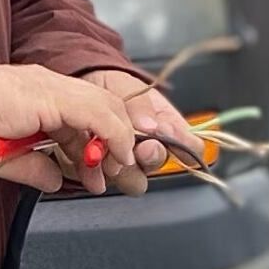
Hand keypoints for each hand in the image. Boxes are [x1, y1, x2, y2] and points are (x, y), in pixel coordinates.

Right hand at [0, 62, 171, 196]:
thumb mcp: (0, 160)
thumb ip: (31, 168)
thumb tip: (55, 178)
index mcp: (31, 98)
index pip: (77, 120)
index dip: (91, 150)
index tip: (94, 178)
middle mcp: (45, 86)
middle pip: (98, 110)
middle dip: (111, 145)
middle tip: (113, 177)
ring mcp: (51, 87)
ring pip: (105, 108)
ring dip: (118, 141)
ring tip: (120, 169)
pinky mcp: (53, 95)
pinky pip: (98, 114)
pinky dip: (114, 135)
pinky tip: (117, 155)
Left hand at [81, 66, 207, 193]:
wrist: (78, 90)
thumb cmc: (107, 86)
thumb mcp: (124, 84)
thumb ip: (140, 104)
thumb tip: (155, 127)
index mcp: (165, 127)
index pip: (190, 146)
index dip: (185, 147)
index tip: (170, 139)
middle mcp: (148, 149)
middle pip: (159, 164)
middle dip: (150, 155)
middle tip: (141, 146)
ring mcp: (126, 164)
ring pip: (135, 181)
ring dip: (123, 169)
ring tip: (108, 152)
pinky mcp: (102, 173)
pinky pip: (105, 183)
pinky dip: (97, 174)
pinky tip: (90, 162)